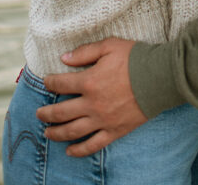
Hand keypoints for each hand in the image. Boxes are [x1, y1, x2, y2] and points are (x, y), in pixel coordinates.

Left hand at [36, 38, 146, 156]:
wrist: (159, 77)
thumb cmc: (135, 58)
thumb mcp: (110, 46)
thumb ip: (86, 52)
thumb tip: (64, 58)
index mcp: (89, 81)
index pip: (61, 83)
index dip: (50, 82)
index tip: (46, 81)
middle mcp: (92, 104)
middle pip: (61, 112)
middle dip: (47, 113)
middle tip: (38, 114)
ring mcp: (102, 120)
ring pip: (73, 131)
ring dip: (57, 133)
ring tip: (47, 133)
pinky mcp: (114, 131)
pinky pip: (93, 145)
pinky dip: (79, 150)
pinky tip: (70, 151)